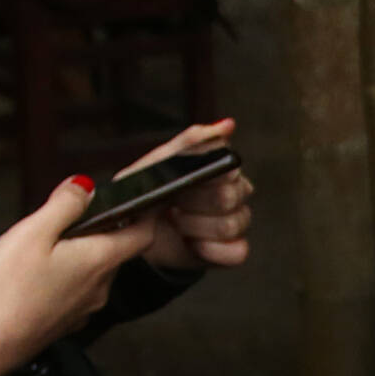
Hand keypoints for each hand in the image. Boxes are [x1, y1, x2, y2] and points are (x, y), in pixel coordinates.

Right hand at [0, 175, 155, 375]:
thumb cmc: (3, 293)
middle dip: (102, 230)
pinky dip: (65, 276)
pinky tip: (36, 274)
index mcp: (99, 261)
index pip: (143, 234)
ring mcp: (82, 309)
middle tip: (74, 214)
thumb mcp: (32, 232)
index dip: (145, 213)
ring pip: (93, 272)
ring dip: (80, 254)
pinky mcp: (62, 323)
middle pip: (116, 252)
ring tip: (47, 243)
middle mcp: (98, 288)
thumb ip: (64, 205)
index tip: (140, 199)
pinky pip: (74, 291)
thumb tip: (84, 187)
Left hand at [126, 118, 254, 272]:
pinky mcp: (234, 250)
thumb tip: (227, 125)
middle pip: (228, 197)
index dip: (202, 177)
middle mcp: (236, 192)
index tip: (181, 182)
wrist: (136, 235)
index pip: (229, 166)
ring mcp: (237, 221)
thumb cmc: (150, 194)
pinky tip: (192, 243)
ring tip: (177, 223)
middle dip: (192, 204)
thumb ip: (190, 141)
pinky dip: (209, 249)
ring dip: (194, 227)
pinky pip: (237, 251)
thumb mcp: (158, 163)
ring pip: (230, 225)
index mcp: (221, 168)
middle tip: (172, 203)